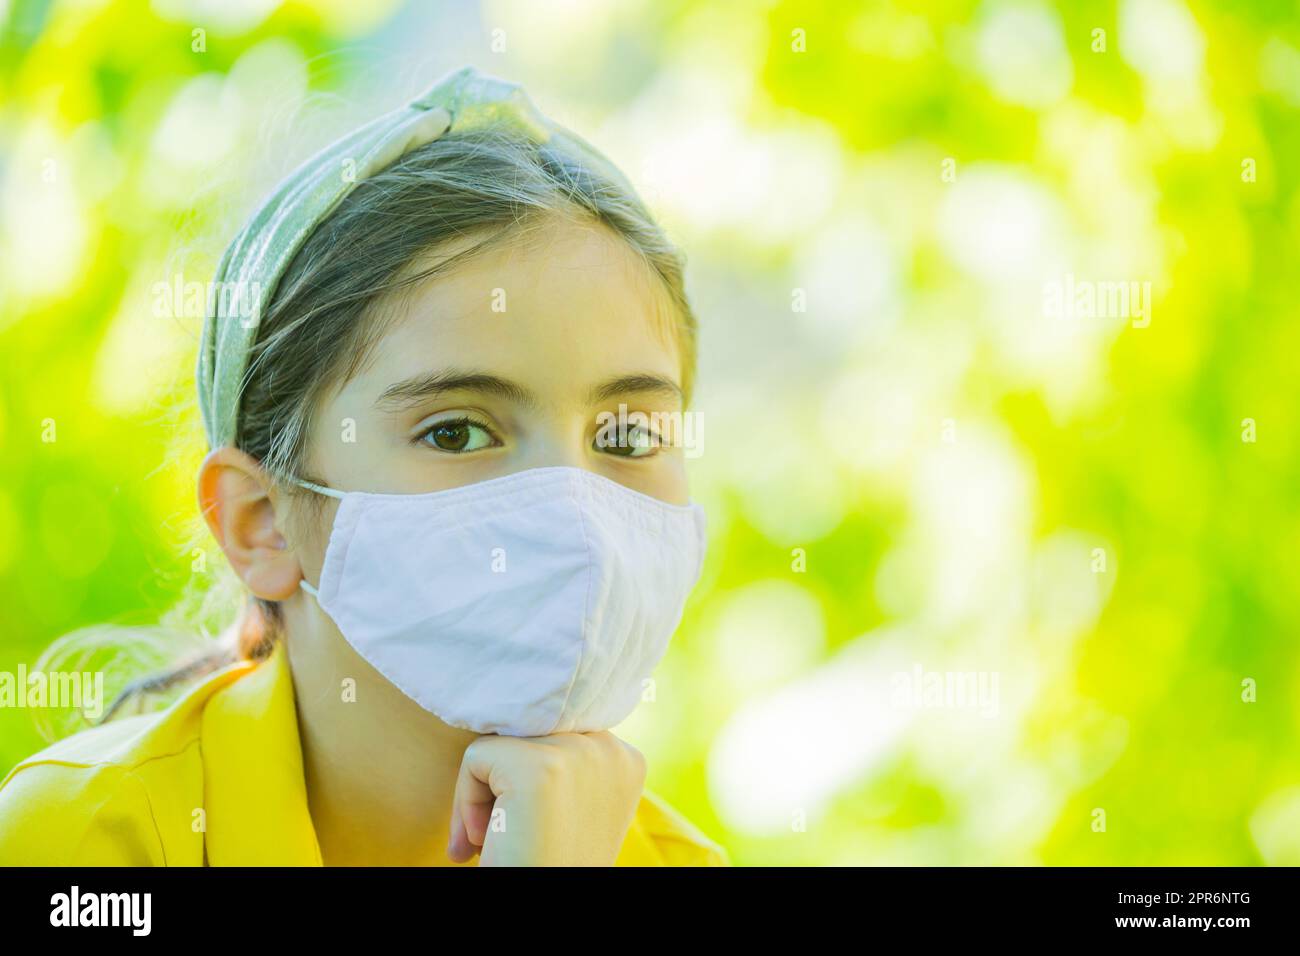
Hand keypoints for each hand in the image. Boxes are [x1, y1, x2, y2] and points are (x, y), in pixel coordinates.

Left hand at [447, 730, 646, 865]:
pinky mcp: (538, 767)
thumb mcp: (573, 808)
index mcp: (625, 758)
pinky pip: (476, 758)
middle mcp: (610, 747)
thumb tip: (507, 713)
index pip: (555, 731)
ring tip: (499, 837)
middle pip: (527, 731)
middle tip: (507, 833)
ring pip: (500, 741)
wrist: (540, 906)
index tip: (528, 821)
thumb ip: (562, 766)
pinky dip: (466, 801)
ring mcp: (577, 753)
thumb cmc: (549, 863)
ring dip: (485, 794)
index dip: (528, 776)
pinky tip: (489, 839)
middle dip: (505, 782)